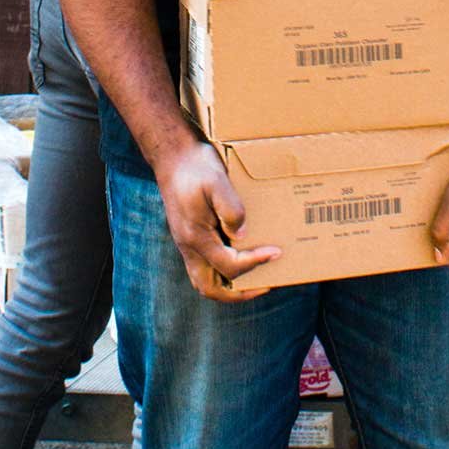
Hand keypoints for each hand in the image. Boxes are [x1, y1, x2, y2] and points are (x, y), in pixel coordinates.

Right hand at [153, 139, 280, 301]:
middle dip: (238, 293)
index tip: (275, 252)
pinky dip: (224, 270)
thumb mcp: (216, 181)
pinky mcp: (190, 235)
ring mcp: (187, 242)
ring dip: (229, 286)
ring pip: (205, 280)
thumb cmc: (196, 166)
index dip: (254, 263)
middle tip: (265, 283)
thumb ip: (231, 209)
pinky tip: (240, 255)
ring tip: (255, 277)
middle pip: (210, 288)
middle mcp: (189, 246)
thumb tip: (241, 235)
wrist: (173, 155)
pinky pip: (206, 264)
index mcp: (196, 237)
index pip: (228, 266)